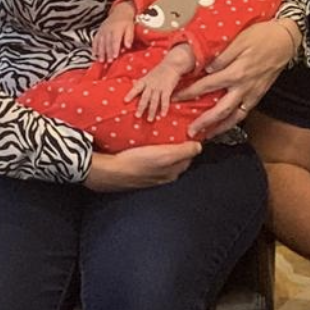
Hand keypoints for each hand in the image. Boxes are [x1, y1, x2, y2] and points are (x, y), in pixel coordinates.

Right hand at [83, 142, 200, 191]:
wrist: (110, 172)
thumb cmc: (137, 163)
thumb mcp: (165, 155)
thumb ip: (184, 151)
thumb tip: (198, 147)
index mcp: (173, 172)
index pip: (189, 156)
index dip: (189, 144)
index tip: (187, 133)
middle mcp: (164, 176)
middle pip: (177, 158)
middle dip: (178, 147)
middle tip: (174, 133)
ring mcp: (151, 175)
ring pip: (164, 160)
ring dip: (164, 149)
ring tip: (160, 137)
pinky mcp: (139, 172)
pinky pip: (150, 161)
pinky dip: (152, 154)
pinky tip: (146, 147)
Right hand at [93, 6, 135, 60]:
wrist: (120, 12)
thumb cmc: (126, 22)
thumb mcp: (131, 28)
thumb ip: (129, 37)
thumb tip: (128, 46)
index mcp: (116, 30)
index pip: (115, 41)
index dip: (114, 49)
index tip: (114, 57)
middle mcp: (108, 30)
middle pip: (107, 43)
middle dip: (107, 53)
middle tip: (108, 61)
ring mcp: (102, 31)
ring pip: (100, 43)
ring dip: (100, 52)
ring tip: (100, 61)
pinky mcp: (99, 32)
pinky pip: (95, 40)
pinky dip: (94, 48)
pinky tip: (94, 55)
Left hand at [125, 63, 179, 119]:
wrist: (172, 64)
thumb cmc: (160, 70)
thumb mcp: (149, 75)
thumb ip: (143, 82)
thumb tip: (133, 85)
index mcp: (145, 81)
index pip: (136, 88)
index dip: (130, 94)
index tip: (125, 101)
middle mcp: (150, 85)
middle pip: (144, 98)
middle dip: (141, 107)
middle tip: (137, 116)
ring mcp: (159, 87)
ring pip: (154, 101)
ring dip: (151, 111)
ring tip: (150, 120)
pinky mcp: (167, 89)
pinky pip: (165, 100)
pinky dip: (164, 108)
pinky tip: (162, 115)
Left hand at [176, 19, 296, 138]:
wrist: (285, 39)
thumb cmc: (262, 35)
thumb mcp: (239, 40)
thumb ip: (221, 57)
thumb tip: (206, 69)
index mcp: (236, 72)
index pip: (207, 86)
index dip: (189, 93)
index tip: (176, 98)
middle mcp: (244, 87)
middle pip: (220, 109)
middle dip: (204, 122)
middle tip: (190, 130)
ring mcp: (253, 93)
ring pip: (234, 117)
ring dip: (219, 128)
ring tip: (206, 135)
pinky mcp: (259, 94)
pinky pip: (245, 113)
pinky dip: (233, 121)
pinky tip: (225, 125)